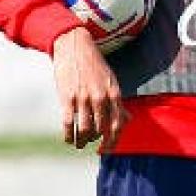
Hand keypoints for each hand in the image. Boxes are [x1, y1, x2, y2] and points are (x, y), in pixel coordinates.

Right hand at [51, 28, 129, 148]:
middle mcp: (100, 97)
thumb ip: (118, 102)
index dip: (113, 141)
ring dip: (82, 142)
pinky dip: (68, 136)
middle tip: (90, 143)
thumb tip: (128, 119)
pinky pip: (68, 124)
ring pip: (85, 130)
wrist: (74, 45)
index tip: (107, 149)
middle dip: (96, 141)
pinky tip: (68, 139)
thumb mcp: (110, 80)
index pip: (117, 124)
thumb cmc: (94, 64)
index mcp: (113, 93)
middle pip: (101, 130)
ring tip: (79, 144)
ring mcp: (83, 97)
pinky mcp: (67, 97)